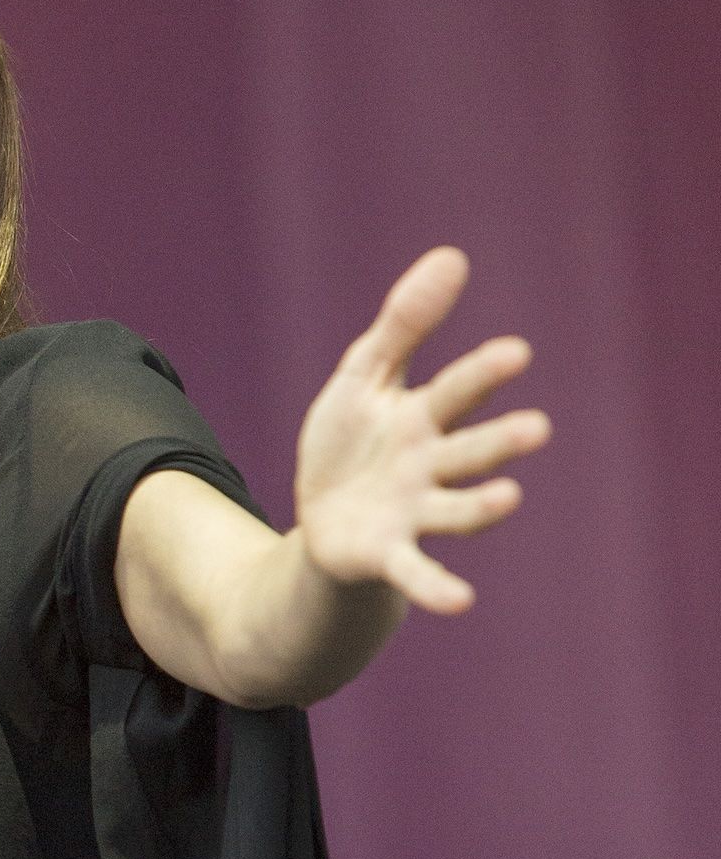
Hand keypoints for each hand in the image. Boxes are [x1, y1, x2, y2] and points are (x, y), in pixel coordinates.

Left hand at [294, 246, 551, 613]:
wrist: (321, 520)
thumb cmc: (352, 442)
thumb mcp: (364, 376)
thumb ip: (404, 323)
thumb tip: (452, 256)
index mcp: (423, 418)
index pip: (456, 391)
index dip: (482, 374)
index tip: (515, 352)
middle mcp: (429, 467)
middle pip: (466, 450)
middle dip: (498, 440)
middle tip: (537, 428)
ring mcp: (414, 513)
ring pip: (454, 510)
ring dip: (482, 506)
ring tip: (509, 495)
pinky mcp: (389, 554)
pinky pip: (417, 572)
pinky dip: (438, 587)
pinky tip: (462, 602)